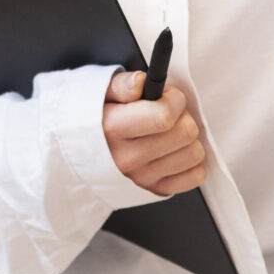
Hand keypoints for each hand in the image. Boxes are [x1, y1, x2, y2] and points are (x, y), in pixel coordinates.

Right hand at [101, 69, 205, 197]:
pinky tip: (175, 152)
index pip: (163, 117)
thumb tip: (139, 82)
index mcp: (112, 129)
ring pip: (193, 154)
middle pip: (184, 133)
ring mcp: (141, 177)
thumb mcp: (100, 93)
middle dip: (182, 116)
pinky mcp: (155, 190)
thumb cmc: (96, 119)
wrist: (79, 155)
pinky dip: (191, 163)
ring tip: (169, 133)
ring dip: (188, 139)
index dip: (174, 100)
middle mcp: (126, 158)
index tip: (167, 96)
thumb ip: (121, 84)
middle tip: (168, 114)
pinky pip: (195, 176)